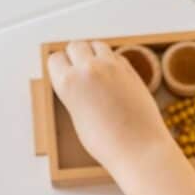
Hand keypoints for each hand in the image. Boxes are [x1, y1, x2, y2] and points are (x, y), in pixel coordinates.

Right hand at [47, 40, 175, 170]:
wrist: (138, 149)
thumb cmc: (106, 142)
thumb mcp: (78, 116)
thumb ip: (75, 93)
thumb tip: (78, 81)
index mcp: (68, 83)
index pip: (56, 58)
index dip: (60, 67)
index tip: (64, 74)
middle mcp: (88, 69)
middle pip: (75, 45)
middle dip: (76, 56)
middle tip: (81, 73)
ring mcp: (111, 66)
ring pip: (97, 45)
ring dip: (94, 54)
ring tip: (98, 73)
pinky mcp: (131, 70)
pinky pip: (115, 55)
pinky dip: (112, 61)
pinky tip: (114, 79)